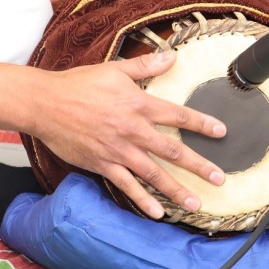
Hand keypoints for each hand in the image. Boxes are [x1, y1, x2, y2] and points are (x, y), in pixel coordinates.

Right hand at [31, 49, 226, 218]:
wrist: (46, 103)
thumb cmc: (78, 83)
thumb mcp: (113, 69)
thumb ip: (145, 65)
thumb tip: (172, 56)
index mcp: (137, 105)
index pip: (177, 115)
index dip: (201, 123)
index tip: (221, 132)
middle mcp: (132, 130)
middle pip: (172, 151)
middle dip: (199, 165)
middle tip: (220, 178)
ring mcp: (118, 150)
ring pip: (154, 174)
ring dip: (177, 190)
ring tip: (196, 203)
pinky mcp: (103, 164)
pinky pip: (127, 186)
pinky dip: (143, 201)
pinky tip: (158, 213)